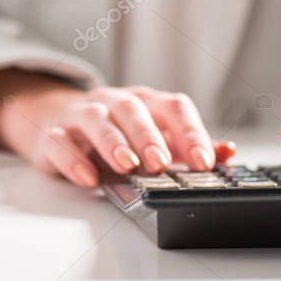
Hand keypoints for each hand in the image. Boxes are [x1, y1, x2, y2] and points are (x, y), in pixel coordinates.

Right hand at [0, 69, 215, 187]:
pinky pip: (60, 142)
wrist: (53, 121)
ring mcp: (81, 116)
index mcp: (145, 102)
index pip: (172, 108)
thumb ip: (188, 148)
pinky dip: (73, 159)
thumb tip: (226, 152)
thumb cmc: (113, 133)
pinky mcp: (53, 135)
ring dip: (112, 141)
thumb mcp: (153, 138)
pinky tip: (88, 178)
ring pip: (95, 120)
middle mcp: (113, 103)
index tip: (204, 162)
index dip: (190, 133)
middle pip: (132, 109)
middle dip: (148, 136)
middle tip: (161, 162)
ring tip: (127, 165)